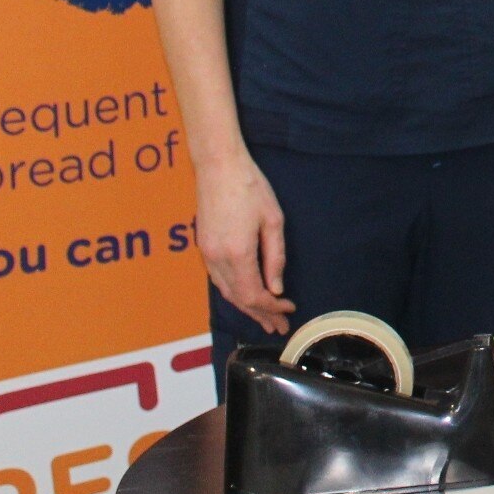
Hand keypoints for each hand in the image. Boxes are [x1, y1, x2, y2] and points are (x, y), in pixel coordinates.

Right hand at [196, 154, 296, 335]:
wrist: (218, 167)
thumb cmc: (250, 188)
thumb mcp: (272, 221)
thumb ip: (275, 258)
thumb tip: (276, 288)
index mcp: (238, 254)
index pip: (255, 295)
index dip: (273, 308)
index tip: (289, 310)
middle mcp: (218, 259)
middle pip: (239, 299)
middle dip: (261, 315)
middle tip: (279, 326)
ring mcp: (207, 254)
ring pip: (226, 292)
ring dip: (246, 307)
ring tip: (264, 318)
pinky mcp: (203, 247)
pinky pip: (218, 280)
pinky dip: (234, 293)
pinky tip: (245, 296)